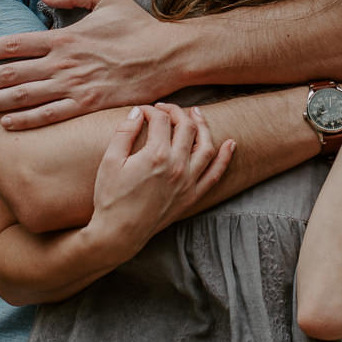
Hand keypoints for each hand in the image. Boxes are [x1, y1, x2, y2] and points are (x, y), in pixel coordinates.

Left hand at [0, 0, 178, 129]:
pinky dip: (26, 120)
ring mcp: (75, 86)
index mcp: (65, 37)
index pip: (16, 43)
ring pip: (25, 96)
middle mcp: (64, 63)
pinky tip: (8, 123)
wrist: (167, 55)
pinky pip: (50, 115)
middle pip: (13, 73)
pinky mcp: (88, 104)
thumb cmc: (138, 26)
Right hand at [90, 104, 234, 252]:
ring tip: (196, 114)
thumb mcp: (110, 161)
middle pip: (186, 127)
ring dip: (203, 126)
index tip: (141, 112)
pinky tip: (230, 143)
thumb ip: (124, 132)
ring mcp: (188, 182)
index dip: (150, 111)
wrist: (119, 233)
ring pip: (206, 146)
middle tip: (164, 109)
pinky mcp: (192, 196)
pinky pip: (215, 174)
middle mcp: (177, 166)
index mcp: (156, 155)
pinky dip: (225, 158)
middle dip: (175, 112)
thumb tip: (137, 112)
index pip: (160, 120)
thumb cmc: (111, 197)